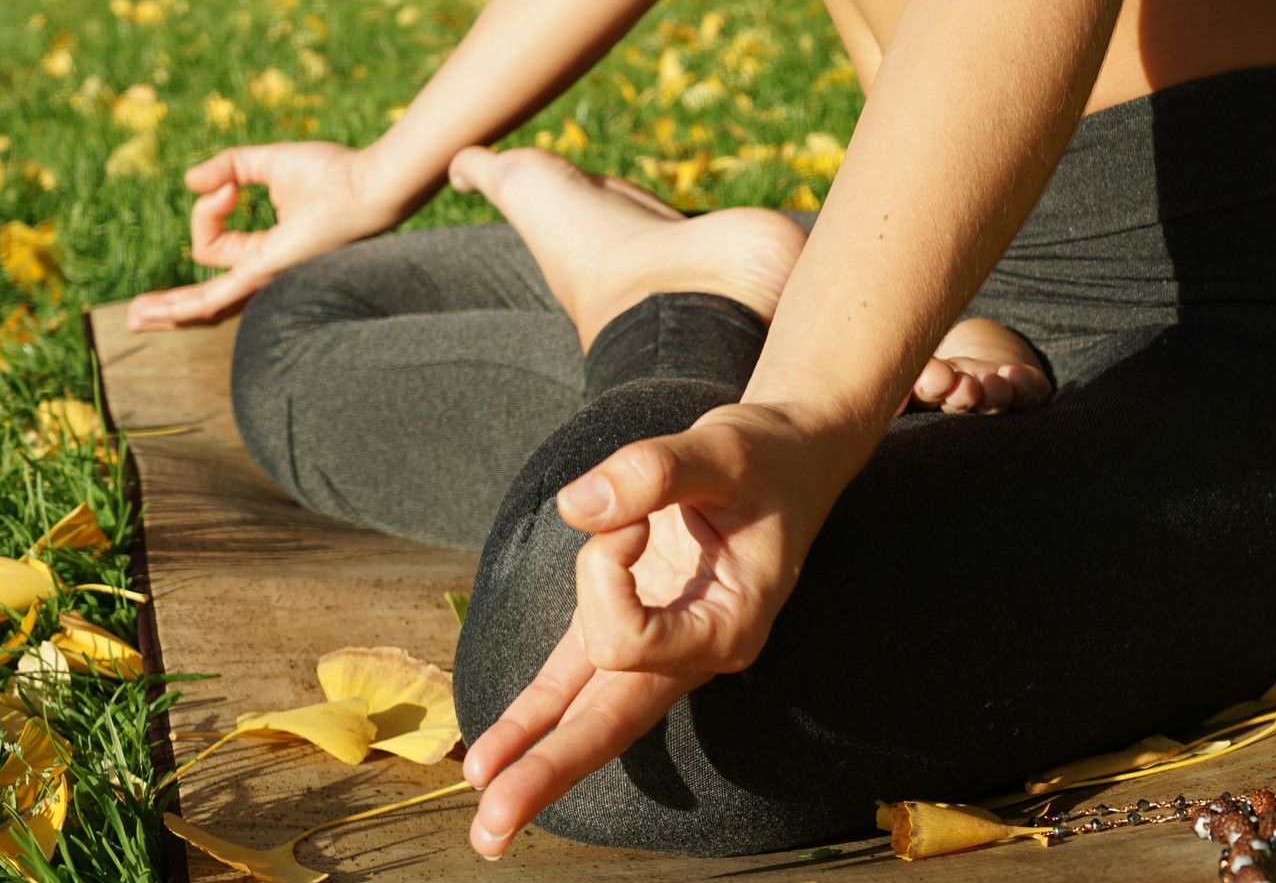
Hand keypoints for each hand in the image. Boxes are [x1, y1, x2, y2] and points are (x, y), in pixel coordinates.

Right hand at [126, 142, 402, 330]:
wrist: (367, 184)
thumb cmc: (333, 173)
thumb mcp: (266, 163)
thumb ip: (229, 167)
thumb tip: (192, 181)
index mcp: (266, 251)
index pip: (212, 246)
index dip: (206, 209)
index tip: (228, 184)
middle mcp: (265, 273)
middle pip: (206, 294)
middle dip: (171, 305)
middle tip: (137, 313)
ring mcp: (264, 279)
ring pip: (204, 306)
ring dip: (168, 311)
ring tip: (134, 320)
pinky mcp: (263, 274)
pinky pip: (212, 299)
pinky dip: (180, 306)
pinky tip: (154, 313)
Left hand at [462, 402, 854, 858]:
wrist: (789, 457)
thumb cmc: (765, 458)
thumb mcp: (722, 448)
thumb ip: (653, 472)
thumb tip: (577, 506)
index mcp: (730, 626)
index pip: (628, 636)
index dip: (602, 572)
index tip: (629, 515)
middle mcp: (695, 650)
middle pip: (611, 725)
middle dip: (549, 772)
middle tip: (492, 827)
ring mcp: (661, 645)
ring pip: (588, 715)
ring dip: (533, 761)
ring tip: (485, 820)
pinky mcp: (629, 623)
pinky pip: (572, 682)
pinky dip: (533, 716)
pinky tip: (492, 758)